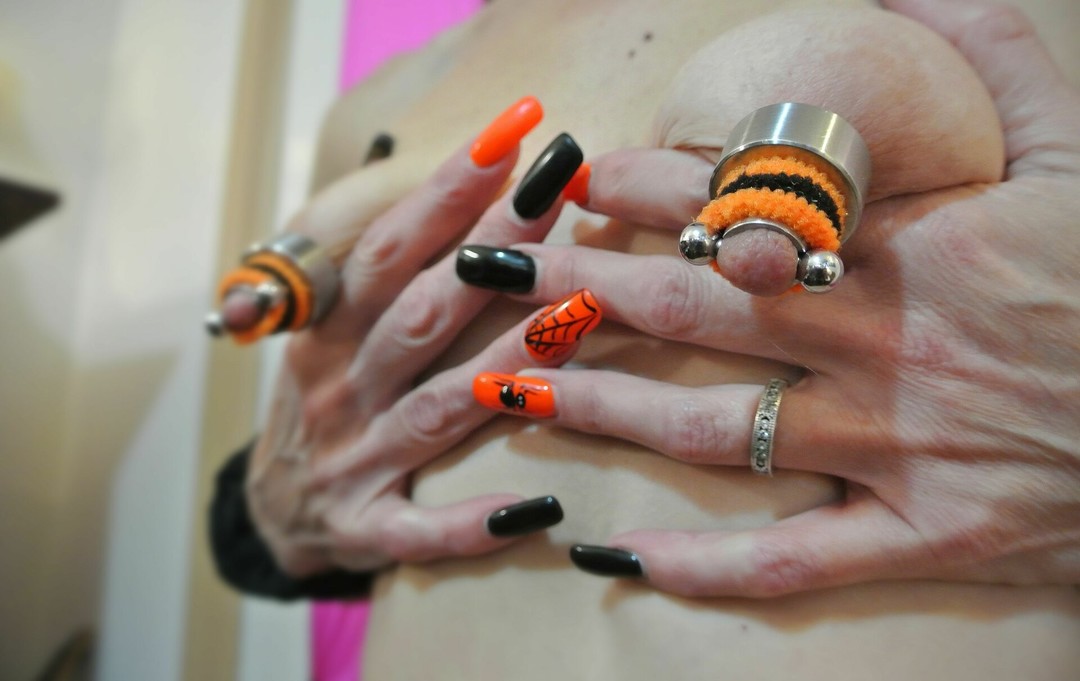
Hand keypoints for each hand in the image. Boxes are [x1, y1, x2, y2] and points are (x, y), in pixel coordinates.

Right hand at [247, 103, 585, 575]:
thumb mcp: (334, 333)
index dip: (444, 192)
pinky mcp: (364, 533)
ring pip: (435, 409)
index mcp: (329, 331)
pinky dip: (471, 524)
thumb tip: (469, 188)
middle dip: (490, 250)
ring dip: (505, 364)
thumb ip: (385, 275)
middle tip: (556, 188)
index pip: (386, 250)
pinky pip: (421, 533)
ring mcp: (351, 462)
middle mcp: (339, 388)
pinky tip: (539, 509)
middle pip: (418, 312)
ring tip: (579, 317)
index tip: (511, 131)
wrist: (274, 517)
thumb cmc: (331, 403)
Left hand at [465, 0, 1079, 595]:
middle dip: (586, 289)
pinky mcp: (925, 538)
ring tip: (518, 388)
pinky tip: (626, 557)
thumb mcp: (1077, 149)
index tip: (570, 183)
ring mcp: (899, 455)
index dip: (640, 194)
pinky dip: (708, 567)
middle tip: (498, 276)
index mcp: (911, 254)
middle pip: (699, 318)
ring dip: (608, 410)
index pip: (741, 213)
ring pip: (719, 434)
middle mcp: (885, 353)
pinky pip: (794, 564)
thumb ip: (994, 53)